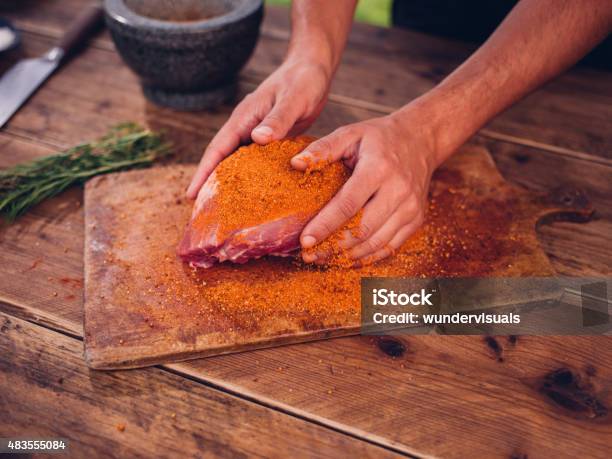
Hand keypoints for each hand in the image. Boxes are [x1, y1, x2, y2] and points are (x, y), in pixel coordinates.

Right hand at [186, 58, 331, 197]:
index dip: (203, 173)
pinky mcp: (270, 139)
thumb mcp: (293, 100)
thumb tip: (257, 138)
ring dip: (230, 183)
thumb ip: (277, 120)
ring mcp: (256, 134)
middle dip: (211, 183)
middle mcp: (246, 127)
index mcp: (244, 118)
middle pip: (222, 160)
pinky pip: (256, 162)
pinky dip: (252, 177)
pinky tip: (255, 195)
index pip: (217, 149)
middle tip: (204, 212)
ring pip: (238, 162)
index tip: (191, 195)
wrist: (312, 69)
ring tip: (225, 210)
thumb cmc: (303, 81)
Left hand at [292, 109, 439, 265]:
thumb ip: (322, 148)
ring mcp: (411, 208)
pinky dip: (367, 257)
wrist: (420, 140)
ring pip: (376, 243)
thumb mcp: (350, 133)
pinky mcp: (416, 220)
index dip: (325, 225)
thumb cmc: (379, 138)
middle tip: (308, 255)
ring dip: (347, 256)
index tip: (305, 241)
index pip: (348, 204)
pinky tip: (346, 258)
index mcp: (379, 168)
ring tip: (322, 258)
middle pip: (363, 229)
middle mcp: (398, 190)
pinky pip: (389, 247)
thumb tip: (295, 164)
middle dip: (333, 246)